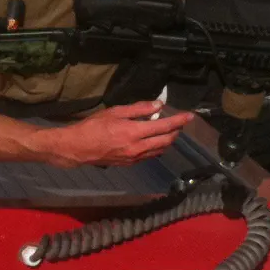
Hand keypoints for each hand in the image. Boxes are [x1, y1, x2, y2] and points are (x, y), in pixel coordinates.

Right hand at [38, 101, 195, 166]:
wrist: (79, 148)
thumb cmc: (94, 126)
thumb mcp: (115, 112)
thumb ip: (138, 109)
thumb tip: (158, 106)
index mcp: (135, 132)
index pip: (165, 126)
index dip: (179, 120)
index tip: (190, 116)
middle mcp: (138, 148)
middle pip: (166, 140)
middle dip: (176, 131)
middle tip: (179, 122)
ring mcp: (135, 158)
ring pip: (160, 150)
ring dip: (168, 140)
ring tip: (169, 130)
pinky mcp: (131, 163)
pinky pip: (150, 155)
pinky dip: (157, 147)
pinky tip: (154, 140)